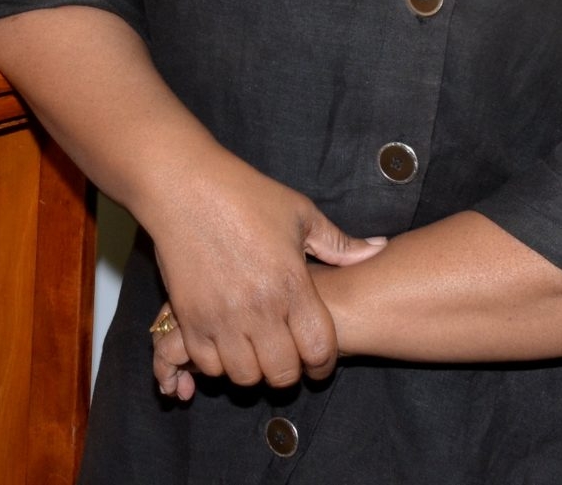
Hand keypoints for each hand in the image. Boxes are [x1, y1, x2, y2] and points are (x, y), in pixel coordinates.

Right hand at [143, 152, 385, 393]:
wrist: (182, 184)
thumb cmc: (243, 193)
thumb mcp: (299, 212)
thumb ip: (339, 242)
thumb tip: (378, 249)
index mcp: (291, 284)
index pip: (318, 350)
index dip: (323, 364)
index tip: (319, 361)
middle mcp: (259, 308)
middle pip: (282, 373)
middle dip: (290, 372)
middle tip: (286, 358)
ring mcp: (221, 316)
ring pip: (245, 376)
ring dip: (254, 370)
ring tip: (254, 352)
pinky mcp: (189, 315)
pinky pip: (207, 364)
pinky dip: (218, 363)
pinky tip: (224, 344)